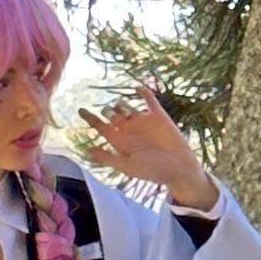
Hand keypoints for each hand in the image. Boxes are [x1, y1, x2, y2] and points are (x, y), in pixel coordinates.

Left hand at [79, 83, 219, 214]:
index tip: (80, 110)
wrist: (179, 168)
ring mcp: (143, 121)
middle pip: (111, 114)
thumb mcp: (129, 167)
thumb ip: (109, 158)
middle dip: (107, 111)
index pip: (101, 127)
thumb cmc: (153, 171)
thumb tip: (89, 150)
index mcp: (120, 141)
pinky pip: (148, 99)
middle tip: (110, 114)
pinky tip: (139, 88)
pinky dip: (143, 92)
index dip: (90, 118)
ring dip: (121, 103)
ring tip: (122, 107)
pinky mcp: (158, 116)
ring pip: (126, 105)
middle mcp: (129, 129)